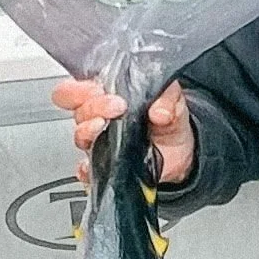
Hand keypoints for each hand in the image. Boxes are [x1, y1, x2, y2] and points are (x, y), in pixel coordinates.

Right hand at [52, 71, 195, 185]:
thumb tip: (160, 111)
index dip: (79, 88)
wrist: (181, 155)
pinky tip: (97, 163)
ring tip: (105, 126)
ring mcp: (100, 144)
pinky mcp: (105, 167)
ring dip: (89, 130)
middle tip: (116, 106)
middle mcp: (99, 119)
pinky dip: (87, 168)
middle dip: (93, 106)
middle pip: (78, 111)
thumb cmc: (168, 123)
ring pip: (81, 136)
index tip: (99, 89)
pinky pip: (87, 171)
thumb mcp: (174, 102)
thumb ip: (169, 99)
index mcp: (107, 97)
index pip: (76, 89)